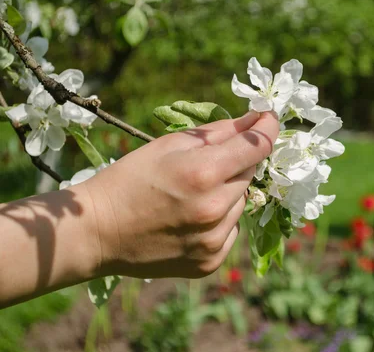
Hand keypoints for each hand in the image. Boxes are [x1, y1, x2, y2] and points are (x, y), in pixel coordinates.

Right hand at [79, 111, 278, 278]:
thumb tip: (256, 119)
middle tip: (207, 164)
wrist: (97, 231)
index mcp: (203, 173)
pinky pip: (232, 230)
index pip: (258, 145)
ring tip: (192, 196)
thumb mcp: (169, 144)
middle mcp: (215, 209)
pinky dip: (220, 220)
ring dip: (227, 193)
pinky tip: (192, 218)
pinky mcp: (210, 261)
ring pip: (241, 203)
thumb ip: (218, 132)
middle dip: (236, 163)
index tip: (269, 118)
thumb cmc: (129, 179)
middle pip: (250, 174)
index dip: (268, 128)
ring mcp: (213, 240)